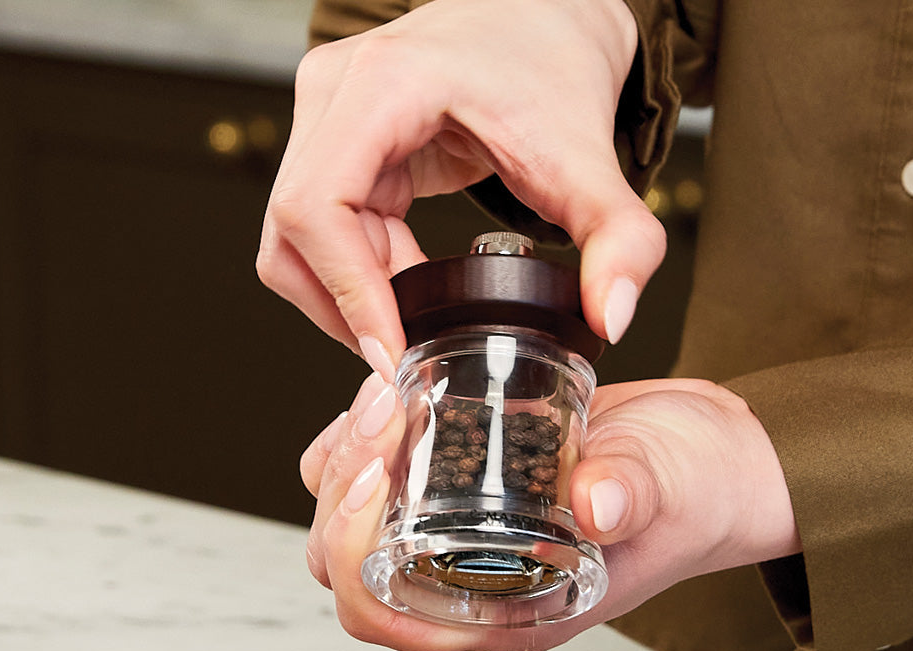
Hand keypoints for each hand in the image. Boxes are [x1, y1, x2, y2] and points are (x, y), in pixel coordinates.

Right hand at [257, 0, 664, 378]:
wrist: (546, 18)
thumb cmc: (555, 66)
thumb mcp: (593, 161)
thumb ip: (621, 240)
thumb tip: (610, 316)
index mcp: (383, 86)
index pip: (317, 208)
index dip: (346, 294)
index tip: (391, 352)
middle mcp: (335, 92)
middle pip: (291, 234)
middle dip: (343, 308)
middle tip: (404, 353)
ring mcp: (325, 116)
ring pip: (292, 241)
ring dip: (345, 297)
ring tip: (411, 315)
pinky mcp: (333, 142)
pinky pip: (318, 231)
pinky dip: (356, 274)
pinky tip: (408, 284)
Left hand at [300, 375, 801, 650]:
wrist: (711, 459)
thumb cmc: (697, 494)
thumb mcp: (670, 489)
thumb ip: (634, 495)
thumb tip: (598, 502)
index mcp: (504, 612)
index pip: (380, 617)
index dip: (351, 552)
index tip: (375, 470)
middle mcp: (467, 584)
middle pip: (345, 567)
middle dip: (338, 491)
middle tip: (379, 411)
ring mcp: (458, 538)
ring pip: (351, 521)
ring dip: (344, 461)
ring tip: (384, 392)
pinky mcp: (459, 488)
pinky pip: (381, 477)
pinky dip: (365, 436)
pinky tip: (393, 387)